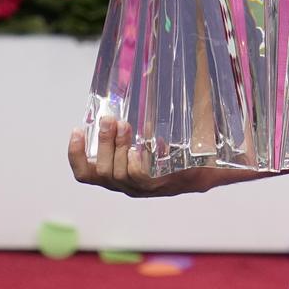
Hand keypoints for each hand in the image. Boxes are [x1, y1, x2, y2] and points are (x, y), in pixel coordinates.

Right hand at [68, 116, 200, 197]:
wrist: (212, 166)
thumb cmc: (179, 151)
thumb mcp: (152, 140)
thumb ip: (137, 127)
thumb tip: (124, 99)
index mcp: (120, 176)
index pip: (86, 173)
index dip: (76, 155)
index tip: (77, 131)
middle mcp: (127, 186)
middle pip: (100, 171)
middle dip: (102, 143)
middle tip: (109, 119)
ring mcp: (142, 188)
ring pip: (117, 172)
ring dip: (117, 146)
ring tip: (124, 125)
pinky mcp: (159, 185)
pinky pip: (137, 175)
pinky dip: (134, 160)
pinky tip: (139, 146)